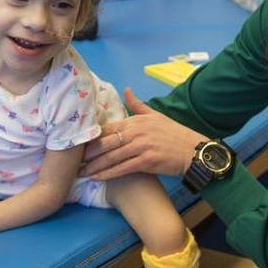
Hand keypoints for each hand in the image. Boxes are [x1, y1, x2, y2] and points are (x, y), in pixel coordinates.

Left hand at [81, 88, 208, 180]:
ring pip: (112, 157)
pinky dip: (108, 174)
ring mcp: (141, 146)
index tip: (79, 145)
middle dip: (88, 153)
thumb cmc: (174, 134)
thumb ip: (138, 105)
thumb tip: (126, 89)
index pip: (108, 128)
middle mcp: (137, 132)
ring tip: (81, 172)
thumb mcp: (156, 115)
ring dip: (95, 166)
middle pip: (106, 143)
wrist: (193, 151)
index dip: (92, 138)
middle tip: (74, 161)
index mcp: (136, 120)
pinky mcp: (146, 161)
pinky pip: (122, 168)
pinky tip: (97, 178)